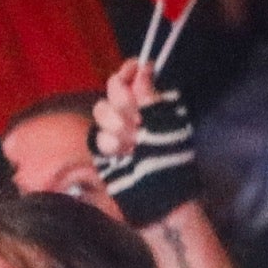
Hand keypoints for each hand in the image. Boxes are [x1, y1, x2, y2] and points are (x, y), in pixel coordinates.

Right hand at [90, 63, 201, 227]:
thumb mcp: (166, 125)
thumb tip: (143, 67)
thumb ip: (151, 97)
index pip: (133, 74)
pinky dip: (108, 144)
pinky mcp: (103, 150)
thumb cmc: (171, 162)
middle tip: (138, 125)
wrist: (159, 199)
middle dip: (124, 104)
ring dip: (116, 126)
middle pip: (113, 88)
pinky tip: (120, 155)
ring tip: (131, 145)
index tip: (130, 73)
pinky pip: (96, 136)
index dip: (129, 70)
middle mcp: (132, 113)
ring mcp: (116, 131)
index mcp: (151, 102)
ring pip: (101, 110)